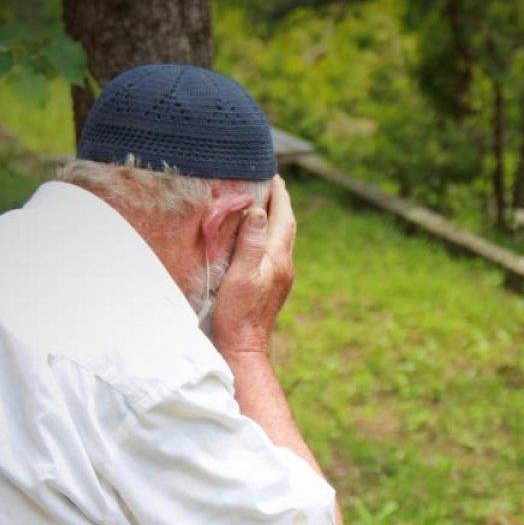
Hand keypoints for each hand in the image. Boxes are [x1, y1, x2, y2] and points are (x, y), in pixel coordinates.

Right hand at [211, 174, 296, 357]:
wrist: (243, 349)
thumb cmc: (237, 315)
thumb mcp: (241, 275)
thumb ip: (250, 243)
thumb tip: (259, 210)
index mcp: (277, 259)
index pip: (283, 218)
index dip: (279, 196)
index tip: (273, 175)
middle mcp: (284, 267)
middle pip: (285, 227)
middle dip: (279, 204)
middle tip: (270, 185)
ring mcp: (280, 279)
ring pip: (280, 240)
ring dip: (274, 220)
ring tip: (263, 206)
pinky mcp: (272, 288)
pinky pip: (273, 253)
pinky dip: (267, 238)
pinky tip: (257, 240)